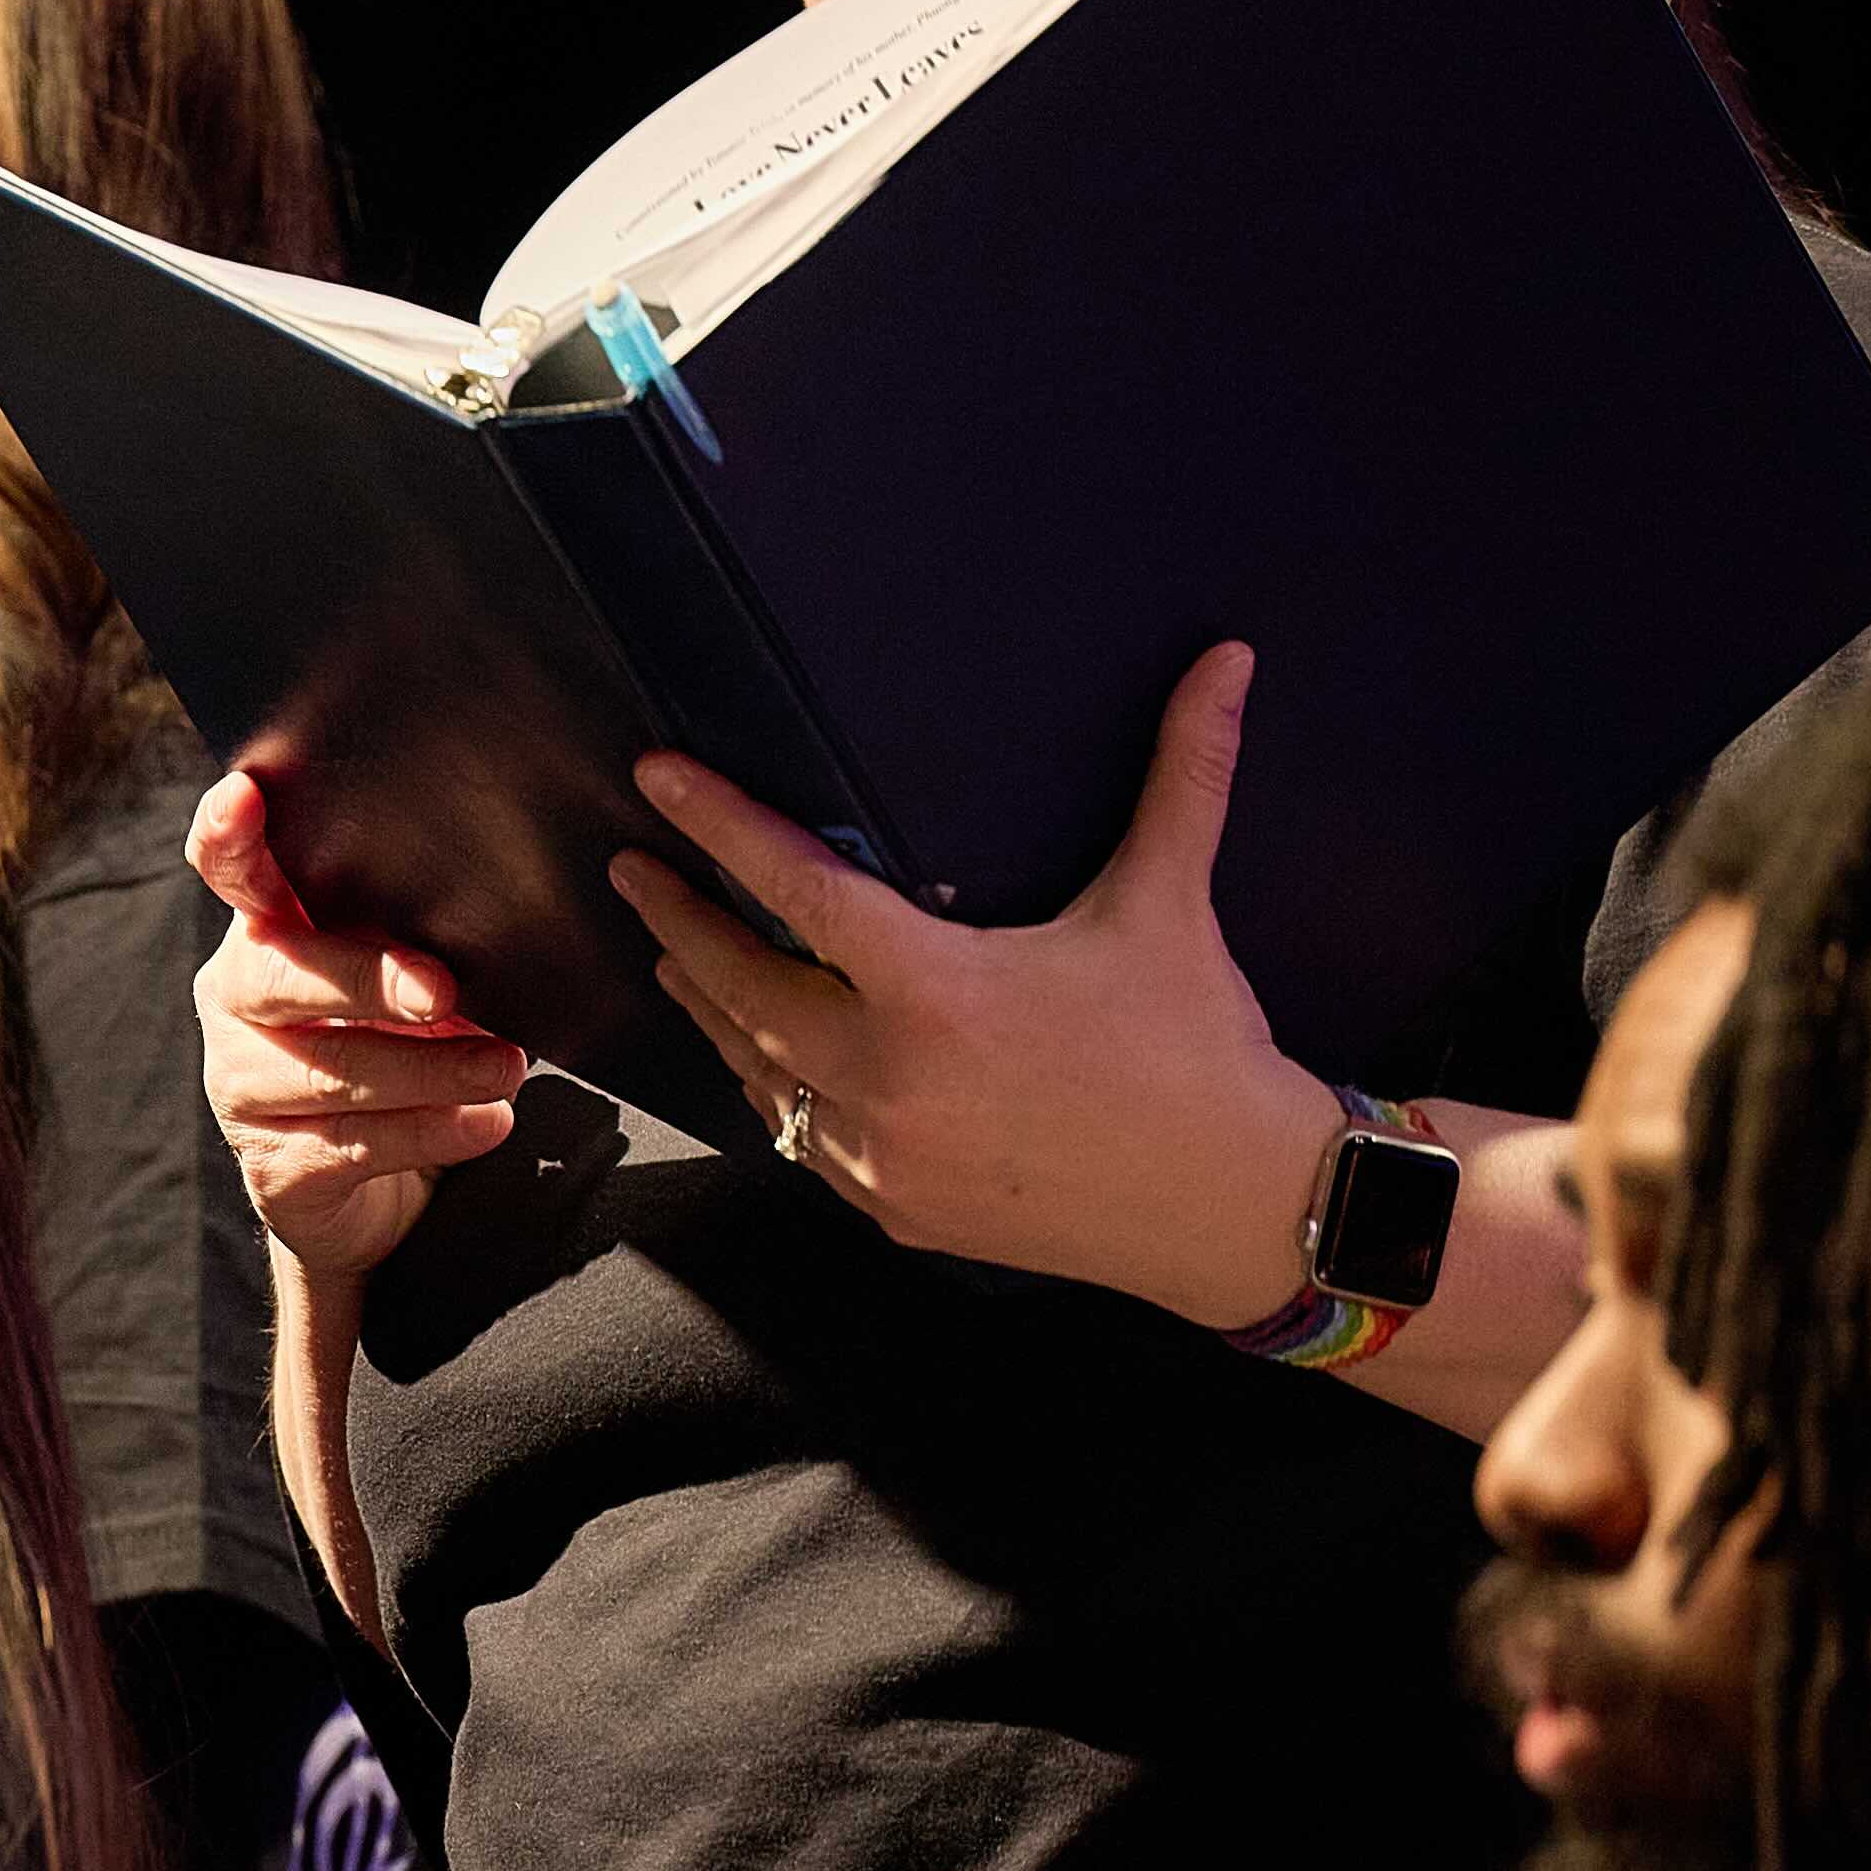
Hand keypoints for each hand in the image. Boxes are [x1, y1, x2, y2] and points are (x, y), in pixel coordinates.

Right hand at [189, 764, 529, 1281]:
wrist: (368, 1190)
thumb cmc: (395, 1050)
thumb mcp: (403, 984)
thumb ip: (418, 944)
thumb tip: (504, 920)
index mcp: (266, 933)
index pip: (229, 873)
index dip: (227, 835)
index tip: (246, 795)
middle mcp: (235, 1003)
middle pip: (281, 976)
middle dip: (368, 981)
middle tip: (445, 992)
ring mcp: (241, 1088)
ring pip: (329, 1073)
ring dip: (430, 1070)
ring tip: (506, 1069)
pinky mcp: (274, 1168)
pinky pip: (352, 1146)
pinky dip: (431, 1132)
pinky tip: (485, 1123)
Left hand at [609, 648, 1333, 1311]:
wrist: (1236, 1208)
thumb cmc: (1198, 1051)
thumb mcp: (1170, 906)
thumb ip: (1185, 774)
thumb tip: (1226, 660)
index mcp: (937, 994)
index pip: (798, 889)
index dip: (720, 826)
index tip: (657, 781)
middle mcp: (889, 1077)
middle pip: (743, 985)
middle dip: (680, 922)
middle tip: (634, 872)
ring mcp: (882, 1156)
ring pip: (758, 1070)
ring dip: (713, 1008)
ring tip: (676, 957)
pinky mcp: (895, 1210)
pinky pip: (800, 1140)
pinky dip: (772, 1089)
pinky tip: (757, 1061)